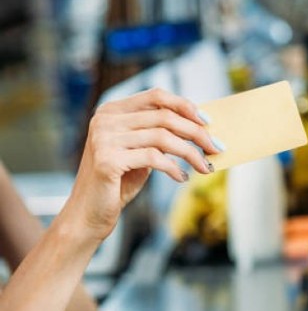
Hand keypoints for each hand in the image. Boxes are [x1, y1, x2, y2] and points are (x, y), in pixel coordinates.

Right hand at [63, 88, 220, 241]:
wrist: (89, 214)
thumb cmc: (119, 182)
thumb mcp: (141, 152)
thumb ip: (159, 135)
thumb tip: (200, 126)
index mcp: (112, 111)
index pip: (156, 96)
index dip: (185, 105)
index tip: (209, 121)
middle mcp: (105, 120)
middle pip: (164, 116)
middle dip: (196, 133)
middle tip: (216, 148)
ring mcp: (104, 138)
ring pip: (163, 137)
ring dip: (190, 153)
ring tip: (204, 167)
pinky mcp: (107, 160)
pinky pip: (154, 158)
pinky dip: (174, 168)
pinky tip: (182, 178)